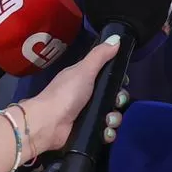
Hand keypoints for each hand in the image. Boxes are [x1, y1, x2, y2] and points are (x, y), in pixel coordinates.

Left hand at [14, 38, 122, 153]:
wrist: (48, 124)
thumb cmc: (66, 93)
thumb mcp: (83, 70)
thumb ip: (100, 55)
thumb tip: (117, 38)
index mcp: (85, 79)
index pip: (108, 77)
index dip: (118, 80)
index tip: (123, 82)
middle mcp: (87, 96)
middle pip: (113, 98)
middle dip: (119, 101)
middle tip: (116, 103)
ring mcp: (87, 115)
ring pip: (112, 116)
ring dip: (115, 119)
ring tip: (108, 121)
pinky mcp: (87, 132)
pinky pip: (105, 132)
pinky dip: (108, 133)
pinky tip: (105, 132)